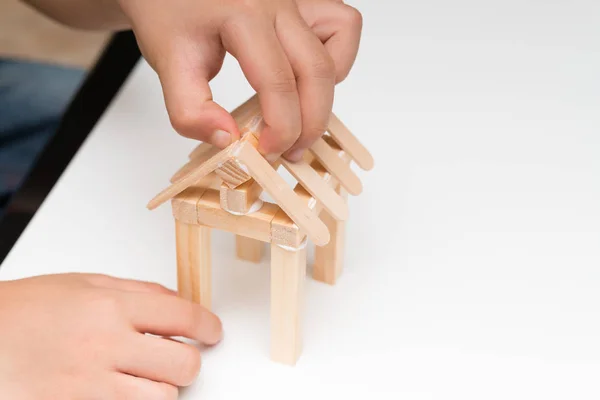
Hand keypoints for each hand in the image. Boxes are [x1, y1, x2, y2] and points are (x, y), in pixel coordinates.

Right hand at [0, 273, 221, 399]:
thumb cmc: (28, 308)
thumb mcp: (86, 283)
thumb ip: (138, 292)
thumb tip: (178, 303)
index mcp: (111, 306)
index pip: (183, 316)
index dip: (208, 325)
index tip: (212, 331)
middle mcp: (105, 344)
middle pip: (183, 363)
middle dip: (189, 361)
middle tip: (179, 356)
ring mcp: (90, 383)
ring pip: (162, 397)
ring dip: (163, 388)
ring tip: (146, 376)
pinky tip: (122, 390)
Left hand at [118, 0, 361, 160]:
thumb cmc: (168, 13)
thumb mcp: (167, 63)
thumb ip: (190, 110)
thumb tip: (230, 140)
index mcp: (242, 15)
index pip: (278, 82)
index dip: (280, 128)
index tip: (267, 152)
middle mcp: (277, 3)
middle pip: (317, 72)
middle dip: (310, 123)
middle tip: (289, 151)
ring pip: (338, 46)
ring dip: (325, 92)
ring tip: (300, 115)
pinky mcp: (302, 1)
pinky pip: (342, 25)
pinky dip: (337, 58)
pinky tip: (307, 78)